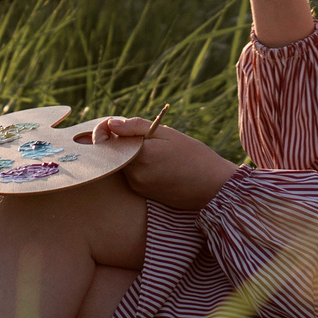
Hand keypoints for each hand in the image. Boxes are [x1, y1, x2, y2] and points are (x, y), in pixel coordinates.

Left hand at [94, 118, 239, 212]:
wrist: (213, 187)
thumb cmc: (193, 155)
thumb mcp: (167, 134)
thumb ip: (136, 127)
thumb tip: (110, 124)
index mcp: (140, 155)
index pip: (107, 142)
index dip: (104, 132)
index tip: (111, 125)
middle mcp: (135, 174)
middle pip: (113, 153)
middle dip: (120, 141)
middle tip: (139, 134)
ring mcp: (138, 186)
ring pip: (122, 164)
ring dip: (129, 154)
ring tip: (154, 148)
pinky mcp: (143, 194)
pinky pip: (131, 175)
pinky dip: (137, 165)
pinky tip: (157, 162)